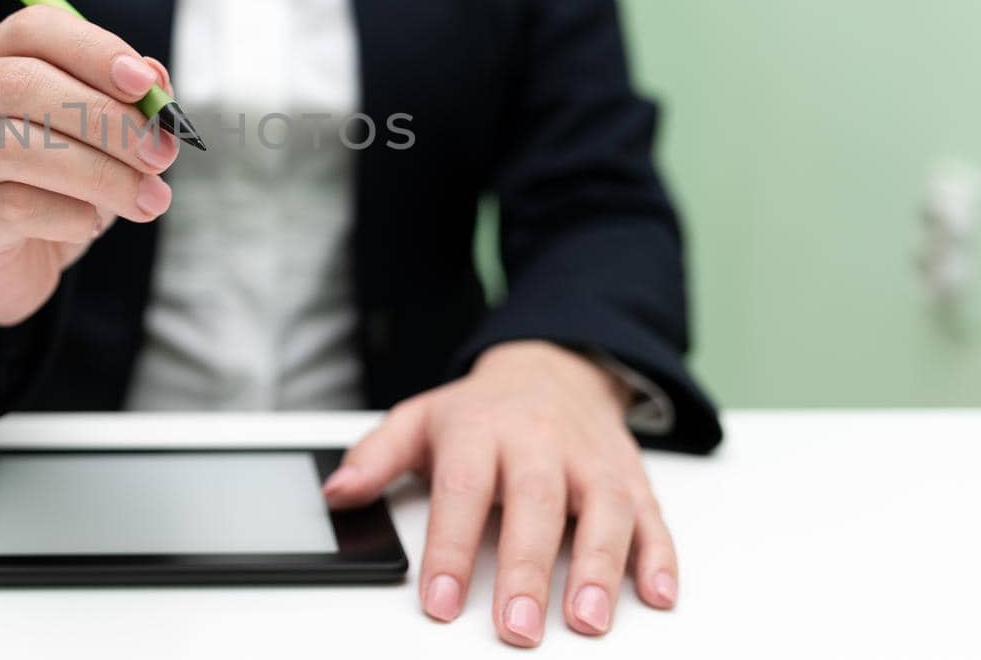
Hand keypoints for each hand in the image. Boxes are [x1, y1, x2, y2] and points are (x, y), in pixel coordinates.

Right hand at [0, 4, 178, 324]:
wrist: (19, 260)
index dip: (92, 50)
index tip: (145, 84)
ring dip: (100, 173)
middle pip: (20, 83)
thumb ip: (132, 102)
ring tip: (149, 198)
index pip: (33, 28)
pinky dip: (71, 215)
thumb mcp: (106, 137)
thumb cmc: (64, 183)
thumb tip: (156, 78)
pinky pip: (17, 207)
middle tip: (160, 154)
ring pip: (19, 147)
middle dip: (103, 116)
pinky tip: (93, 223)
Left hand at [322, 341, 676, 646]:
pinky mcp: (630, 476)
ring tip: (587, 620)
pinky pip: (651, 514)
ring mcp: (589, 459)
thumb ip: (376, 458)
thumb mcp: (420, 420)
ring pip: (602, 509)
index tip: (441, 602)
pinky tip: (657, 594)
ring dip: (600, 567)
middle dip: (527, 570)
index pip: (462, 491)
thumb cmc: (482, 410)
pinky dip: (659, 555)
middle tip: (517, 628)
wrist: (553, 366)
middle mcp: (539, 442)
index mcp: (481, 431)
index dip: (450, 549)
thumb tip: (337, 493)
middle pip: (536, 504)